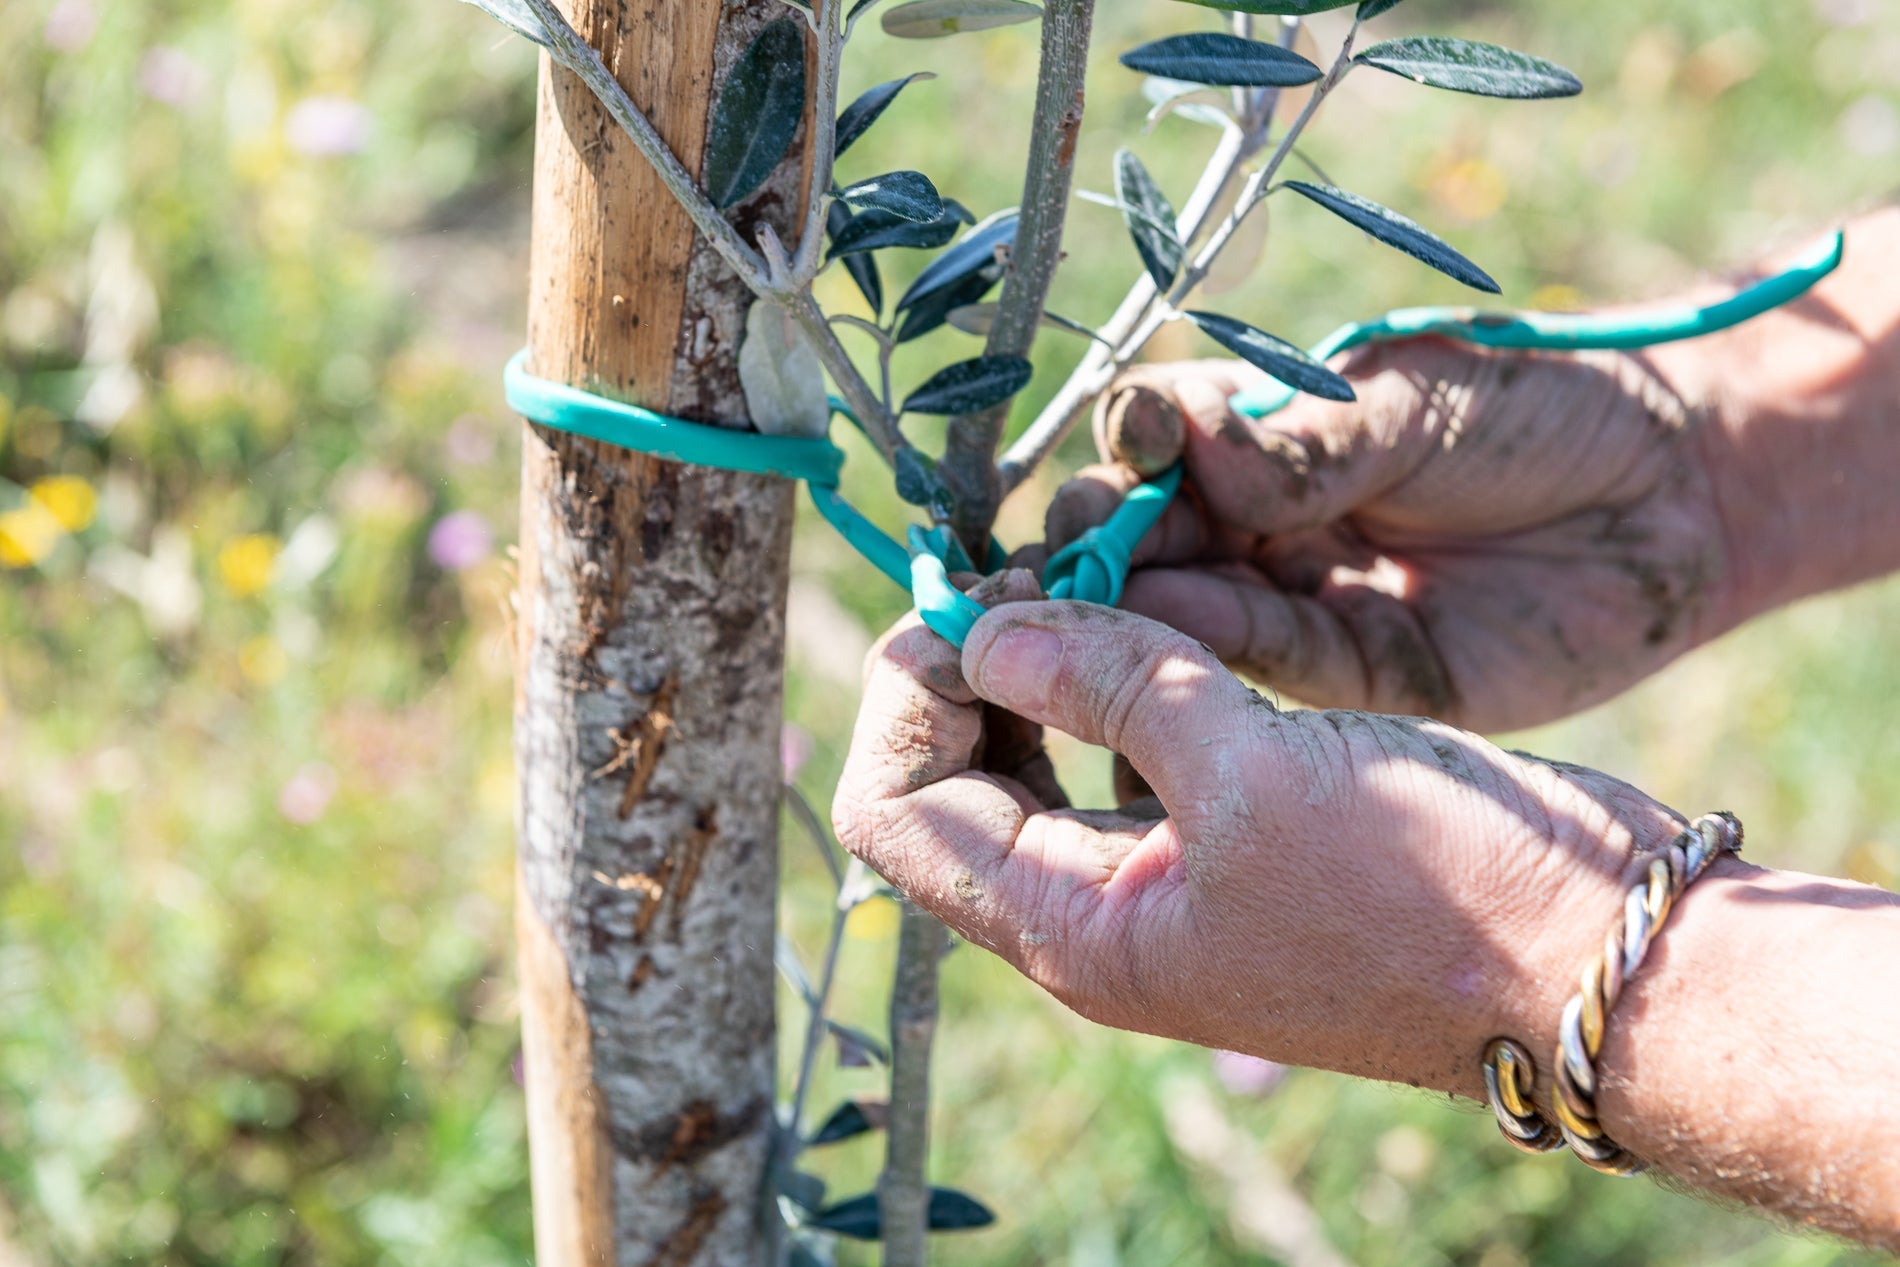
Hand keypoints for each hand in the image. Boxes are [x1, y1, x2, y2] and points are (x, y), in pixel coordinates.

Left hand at [833, 594, 1688, 1096]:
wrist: (1602, 957)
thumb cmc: (1440, 889)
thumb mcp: (1255, 770)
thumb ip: (1111, 683)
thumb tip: (985, 628)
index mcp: (1075, 924)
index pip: (897, 811)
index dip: (907, 694)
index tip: (970, 599)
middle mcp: (1100, 908)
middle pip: (954, 777)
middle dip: (970, 664)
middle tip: (1033, 567)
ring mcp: (1168, 873)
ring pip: (1042, 753)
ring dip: (1047, 657)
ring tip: (1095, 567)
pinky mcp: (1237, 832)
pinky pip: (1130, 746)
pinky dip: (1125, 670)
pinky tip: (1168, 605)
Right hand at [1043, 342, 1733, 731]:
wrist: (1680, 495)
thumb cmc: (1544, 410)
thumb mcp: (1415, 404)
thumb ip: (1303, 443)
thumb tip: (1184, 451)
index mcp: (1266, 430)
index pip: (1158, 437)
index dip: (1130, 445)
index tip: (1132, 446)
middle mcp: (1263, 518)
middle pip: (1148, 534)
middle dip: (1100, 543)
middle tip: (1068, 560)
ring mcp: (1300, 598)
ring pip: (1187, 608)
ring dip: (1133, 610)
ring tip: (1086, 611)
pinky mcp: (1351, 676)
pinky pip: (1264, 666)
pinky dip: (1210, 655)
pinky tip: (1168, 641)